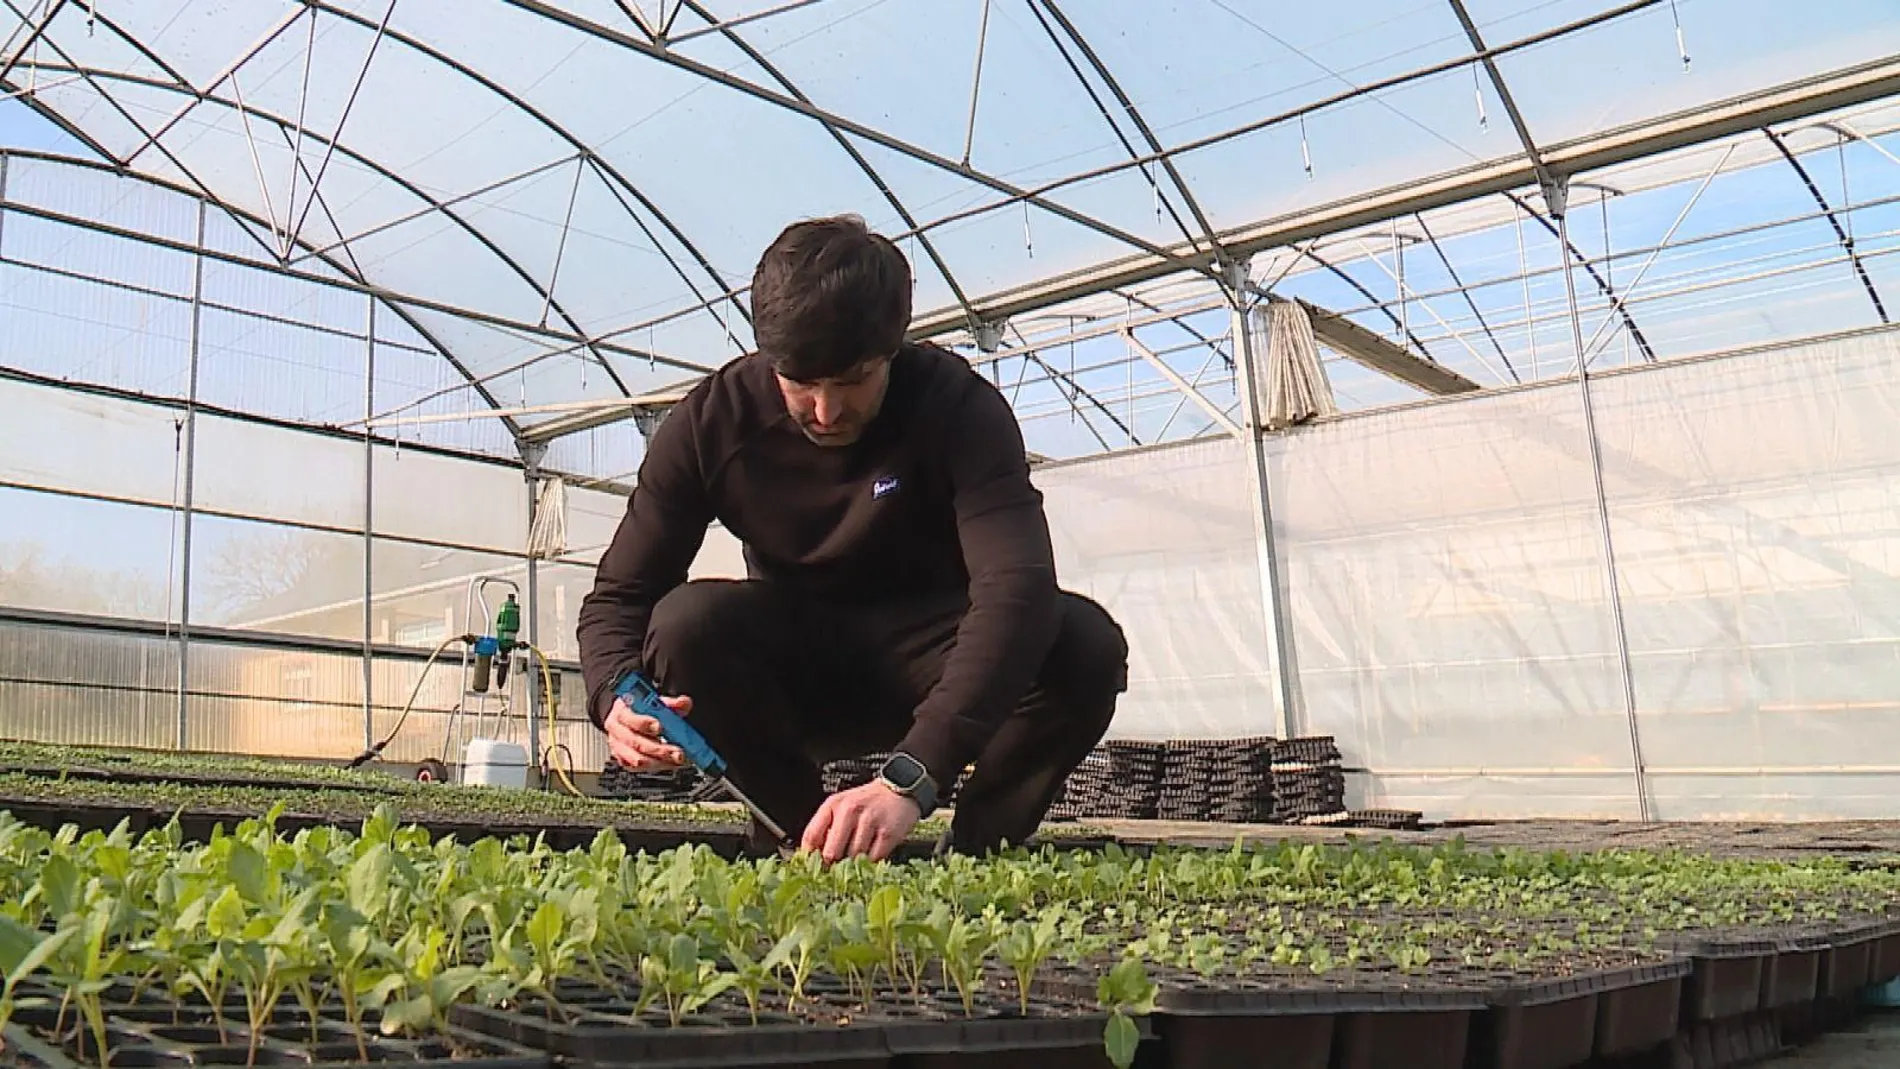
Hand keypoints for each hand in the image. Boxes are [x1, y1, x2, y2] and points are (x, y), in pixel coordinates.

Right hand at [604, 693, 692, 771]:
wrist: (628, 719)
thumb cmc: (640, 710)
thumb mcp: (655, 701)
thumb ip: (670, 703)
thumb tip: (683, 703)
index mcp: (622, 712)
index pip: (631, 719)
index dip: (645, 723)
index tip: (660, 727)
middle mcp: (617, 730)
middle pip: (635, 743)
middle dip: (659, 749)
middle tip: (677, 752)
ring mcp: (618, 746)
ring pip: (636, 759)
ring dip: (659, 761)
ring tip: (676, 760)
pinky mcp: (623, 759)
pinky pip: (637, 768)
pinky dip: (655, 766)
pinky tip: (669, 763)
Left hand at [800, 781, 920, 863]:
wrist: (899, 789)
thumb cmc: (867, 802)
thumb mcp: (841, 806)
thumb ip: (825, 828)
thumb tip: (811, 857)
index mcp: (833, 804)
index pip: (812, 836)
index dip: (810, 857)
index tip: (812, 868)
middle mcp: (850, 811)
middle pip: (831, 852)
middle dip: (833, 864)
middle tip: (837, 868)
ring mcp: (869, 821)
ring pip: (852, 857)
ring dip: (854, 863)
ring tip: (858, 855)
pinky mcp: (887, 833)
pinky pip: (873, 859)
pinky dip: (871, 861)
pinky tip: (872, 852)